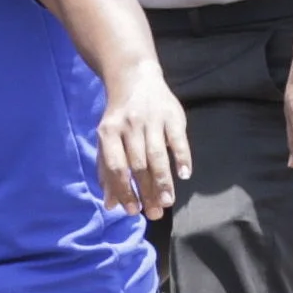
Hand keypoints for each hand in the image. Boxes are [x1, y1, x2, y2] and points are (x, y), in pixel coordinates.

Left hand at [98, 63, 192, 218]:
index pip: (116, 167)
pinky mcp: (172, 115)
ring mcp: (152, 119)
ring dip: (163, 181)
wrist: (134, 79)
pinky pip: (178, 139)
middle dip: (146, 192)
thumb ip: (107, 171)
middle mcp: (130, 126)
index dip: (124, 190)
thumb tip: (111, 205)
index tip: (131, 211)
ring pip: (158, 156)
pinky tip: (185, 175)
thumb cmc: (119, 118)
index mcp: (109, 132)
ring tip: (168, 202)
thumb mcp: (108, 140)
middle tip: (154, 214)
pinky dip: (182, 157)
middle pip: (139, 165)